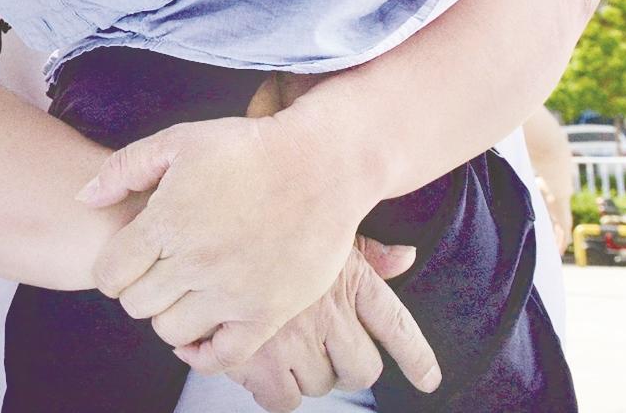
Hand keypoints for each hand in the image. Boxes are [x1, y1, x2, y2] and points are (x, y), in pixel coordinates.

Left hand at [82, 112, 374, 370]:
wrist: (321, 164)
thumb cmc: (247, 147)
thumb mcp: (179, 140)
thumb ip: (124, 168)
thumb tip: (84, 197)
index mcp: (167, 221)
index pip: (110, 273)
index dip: (111, 269)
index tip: (127, 259)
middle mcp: (196, 261)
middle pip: (136, 304)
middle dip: (137, 289)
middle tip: (157, 272)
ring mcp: (233, 291)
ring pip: (171, 331)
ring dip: (169, 315)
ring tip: (183, 293)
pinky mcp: (268, 312)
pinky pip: (223, 357)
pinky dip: (204, 353)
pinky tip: (202, 329)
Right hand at [221, 239, 439, 410]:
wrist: (198, 233)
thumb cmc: (260, 229)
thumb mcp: (320, 231)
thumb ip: (365, 253)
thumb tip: (406, 257)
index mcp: (347, 278)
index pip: (394, 324)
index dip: (416, 357)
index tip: (427, 380)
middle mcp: (328, 311)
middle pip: (361, 369)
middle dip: (342, 368)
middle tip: (313, 349)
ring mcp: (294, 337)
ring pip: (320, 385)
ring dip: (300, 373)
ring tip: (273, 343)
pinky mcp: (258, 359)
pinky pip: (284, 399)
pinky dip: (271, 389)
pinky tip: (254, 363)